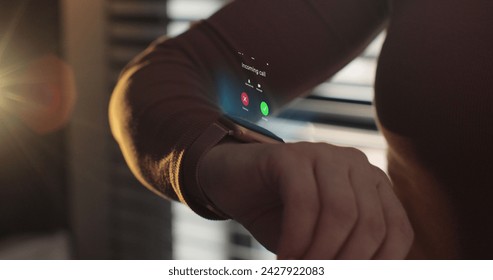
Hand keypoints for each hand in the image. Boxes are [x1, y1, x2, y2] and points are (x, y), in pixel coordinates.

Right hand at [199, 141, 413, 258]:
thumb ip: (347, 254)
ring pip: (341, 212)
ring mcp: (323, 154)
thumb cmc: (280, 216)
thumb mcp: (321, 239)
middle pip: (371, 223)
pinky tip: (285, 257)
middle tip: (319, 277)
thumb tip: (365, 276)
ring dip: (320, 254)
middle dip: (346, 264)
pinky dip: (296, 238)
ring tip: (301, 270)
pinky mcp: (290, 155)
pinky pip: (304, 202)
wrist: (234, 185)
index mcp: (372, 185)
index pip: (397, 231)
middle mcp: (354, 164)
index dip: (378, 266)